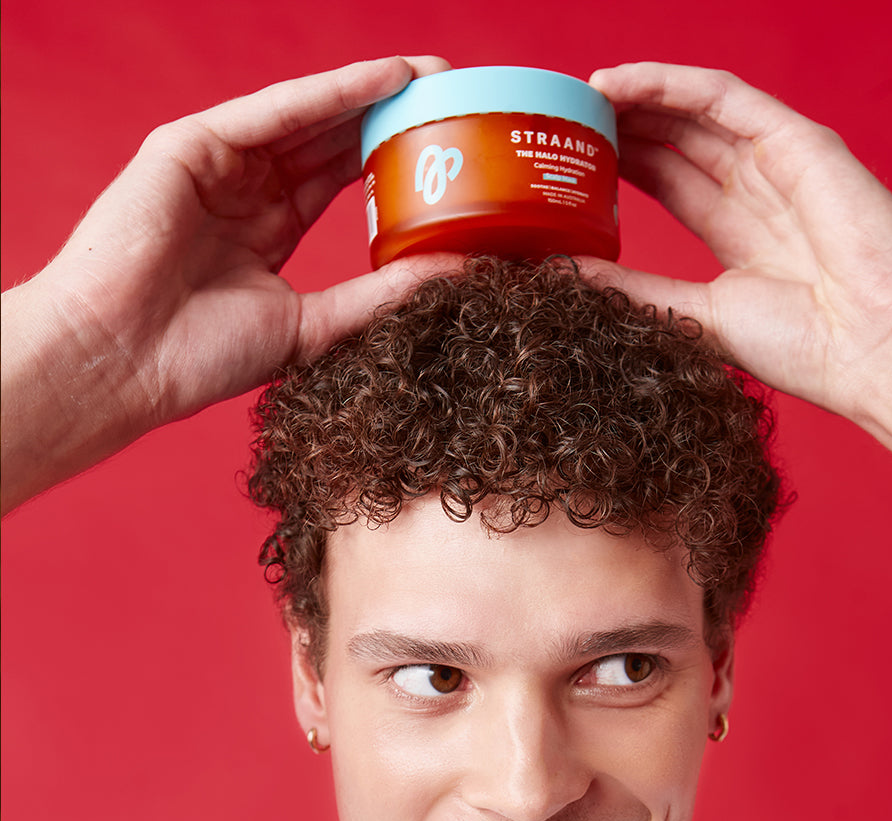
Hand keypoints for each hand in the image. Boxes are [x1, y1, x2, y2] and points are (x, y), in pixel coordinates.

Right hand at [2, 56, 459, 512]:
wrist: (125, 363)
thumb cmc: (204, 355)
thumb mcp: (315, 324)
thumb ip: (382, 294)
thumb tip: (458, 273)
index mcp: (268, 230)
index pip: (338, 179)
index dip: (389, 158)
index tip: (446, 149)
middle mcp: (245, 190)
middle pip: (328, 140)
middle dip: (388, 116)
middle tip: (452, 96)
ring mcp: (217, 165)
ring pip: (307, 117)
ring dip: (370, 93)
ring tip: (431, 77)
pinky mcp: (190, 146)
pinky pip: (273, 112)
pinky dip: (330, 94)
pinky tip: (382, 79)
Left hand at [584, 63, 891, 434]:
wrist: (877, 348)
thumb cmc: (804, 346)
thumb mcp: (696, 314)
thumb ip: (633, 290)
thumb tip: (564, 276)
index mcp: (743, 237)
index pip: (672, 185)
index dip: (624, 167)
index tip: (574, 165)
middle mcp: (761, 194)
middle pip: (679, 145)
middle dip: (625, 130)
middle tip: (569, 124)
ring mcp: (781, 164)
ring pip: (696, 115)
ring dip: (639, 99)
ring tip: (584, 96)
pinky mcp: (799, 141)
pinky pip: (725, 96)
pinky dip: (672, 84)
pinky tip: (623, 81)